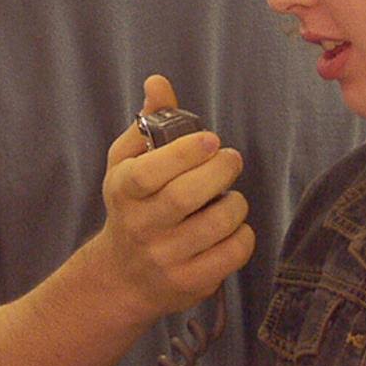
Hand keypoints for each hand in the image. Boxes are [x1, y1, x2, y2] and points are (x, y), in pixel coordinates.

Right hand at [95, 75, 253, 320]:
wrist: (122, 276)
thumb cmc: (131, 207)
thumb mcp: (127, 164)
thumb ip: (147, 122)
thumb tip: (158, 82)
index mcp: (124, 191)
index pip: (151, 171)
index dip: (186, 152)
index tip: (211, 140)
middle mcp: (141, 226)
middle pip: (186, 197)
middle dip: (220, 171)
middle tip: (231, 159)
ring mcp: (166, 258)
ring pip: (216, 225)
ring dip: (235, 203)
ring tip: (230, 196)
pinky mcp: (190, 283)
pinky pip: (232, 254)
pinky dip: (243, 235)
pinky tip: (232, 228)